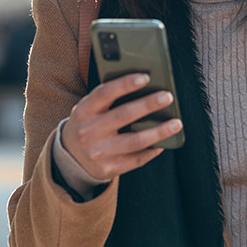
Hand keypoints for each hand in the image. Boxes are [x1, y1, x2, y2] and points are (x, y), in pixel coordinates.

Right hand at [59, 72, 181, 180]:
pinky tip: (163, 144)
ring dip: (158, 132)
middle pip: (123, 116)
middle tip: (167, 97)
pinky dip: (151, 151)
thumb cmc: (88, 123)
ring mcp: (98, 153)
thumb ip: (109, 99)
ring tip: (176, 124)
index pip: (105, 93)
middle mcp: (89, 132)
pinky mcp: (108, 169)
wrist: (70, 156)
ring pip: (134, 141)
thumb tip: (145, 87)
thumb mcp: (89, 108)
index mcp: (83, 111)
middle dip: (148, 105)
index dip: (125, 84)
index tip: (145, 77)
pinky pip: (135, 160)